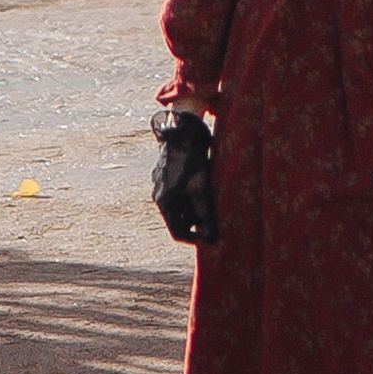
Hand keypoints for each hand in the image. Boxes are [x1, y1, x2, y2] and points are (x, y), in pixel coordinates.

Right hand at [151, 106, 219, 243]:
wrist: (182, 133)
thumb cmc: (191, 163)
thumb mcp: (201, 190)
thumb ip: (205, 215)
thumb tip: (211, 240)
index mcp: (165, 203)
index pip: (178, 232)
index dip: (195, 238)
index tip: (210, 237)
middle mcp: (159, 195)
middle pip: (178, 219)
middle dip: (195, 221)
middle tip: (213, 215)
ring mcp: (160, 184)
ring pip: (178, 205)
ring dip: (192, 207)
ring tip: (208, 197)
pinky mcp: (164, 174)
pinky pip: (176, 191)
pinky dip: (188, 194)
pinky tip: (201, 183)